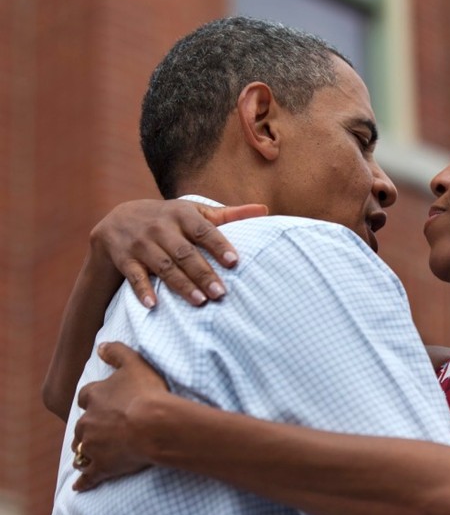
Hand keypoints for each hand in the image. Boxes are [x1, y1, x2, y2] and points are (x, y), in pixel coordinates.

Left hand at [72, 342, 170, 490]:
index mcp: (93, 396)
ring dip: (86, 451)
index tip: (102, 402)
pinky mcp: (100, 467)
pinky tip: (81, 486)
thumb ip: (116, 352)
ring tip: (94, 453)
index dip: (94, 399)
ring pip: (81, 450)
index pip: (86, 396)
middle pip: (81, 426)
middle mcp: (87, 421)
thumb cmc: (147, 392)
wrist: (153, 425)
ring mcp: (92, 446)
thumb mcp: (134, 363)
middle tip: (102, 429)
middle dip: (89, 427)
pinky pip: (87, 476)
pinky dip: (83, 481)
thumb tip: (100, 346)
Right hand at [89, 199, 266, 306]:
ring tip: (200, 301)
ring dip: (181, 284)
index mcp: (182, 214)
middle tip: (221, 293)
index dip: (219, 245)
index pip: (203, 230)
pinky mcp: (125, 258)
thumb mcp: (194, 211)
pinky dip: (142, 290)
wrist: (119, 219)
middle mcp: (160, 227)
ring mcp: (141, 243)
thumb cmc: (169, 218)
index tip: (234, 261)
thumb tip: (265, 210)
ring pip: (163, 266)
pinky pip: (134, 276)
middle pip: (185, 253)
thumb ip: (228, 215)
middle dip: (203, 273)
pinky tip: (153, 305)